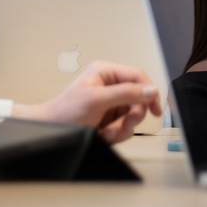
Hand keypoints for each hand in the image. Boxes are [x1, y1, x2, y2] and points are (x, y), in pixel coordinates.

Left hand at [13, 60, 160, 143]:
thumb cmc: (65, 112)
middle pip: (139, 98)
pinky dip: (117, 134)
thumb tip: (150, 90)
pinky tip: (103, 134)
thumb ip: (126, 93)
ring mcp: (111, 103)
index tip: (156, 108)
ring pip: (133, 115)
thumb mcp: (97, 100)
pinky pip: (125, 126)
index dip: (149, 91)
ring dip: (122, 128)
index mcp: (106, 72)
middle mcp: (110, 85)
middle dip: (132, 115)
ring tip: (107, 132)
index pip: (137, 76)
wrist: (51, 131)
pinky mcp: (110, 118)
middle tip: (124, 124)